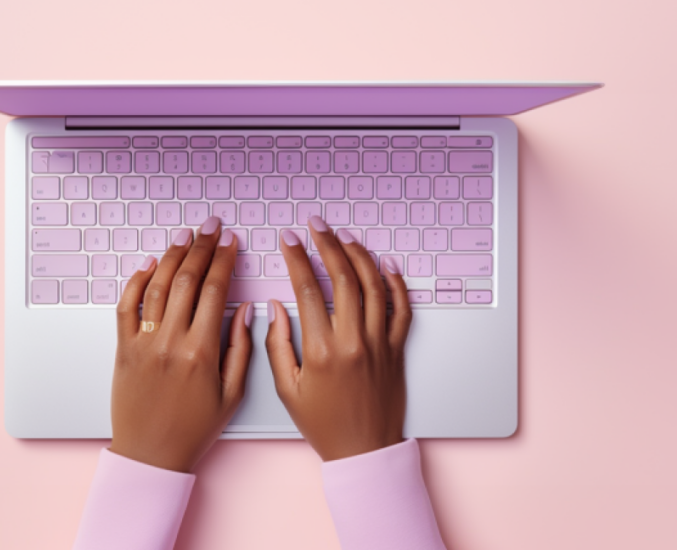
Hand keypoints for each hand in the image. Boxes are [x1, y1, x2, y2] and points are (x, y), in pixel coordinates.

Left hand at [109, 217, 252, 472]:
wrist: (151, 454)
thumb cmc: (194, 429)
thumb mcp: (232, 394)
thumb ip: (241, 349)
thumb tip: (245, 310)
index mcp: (202, 352)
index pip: (215, 291)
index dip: (224, 260)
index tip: (231, 241)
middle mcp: (171, 342)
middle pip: (186, 280)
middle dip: (202, 247)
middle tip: (211, 226)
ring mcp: (143, 343)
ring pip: (157, 286)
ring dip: (172, 256)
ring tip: (185, 236)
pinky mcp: (123, 349)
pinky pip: (126, 307)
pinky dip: (136, 282)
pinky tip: (149, 265)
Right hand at [265, 215, 411, 460]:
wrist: (364, 450)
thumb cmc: (323, 425)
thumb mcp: (287, 389)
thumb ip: (276, 345)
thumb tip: (274, 307)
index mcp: (322, 350)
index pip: (308, 289)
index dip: (296, 258)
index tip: (288, 240)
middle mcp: (354, 341)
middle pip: (343, 278)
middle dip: (327, 244)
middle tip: (316, 226)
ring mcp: (379, 343)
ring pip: (373, 285)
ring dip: (359, 255)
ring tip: (344, 237)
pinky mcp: (396, 349)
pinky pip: (401, 308)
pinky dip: (396, 282)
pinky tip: (385, 264)